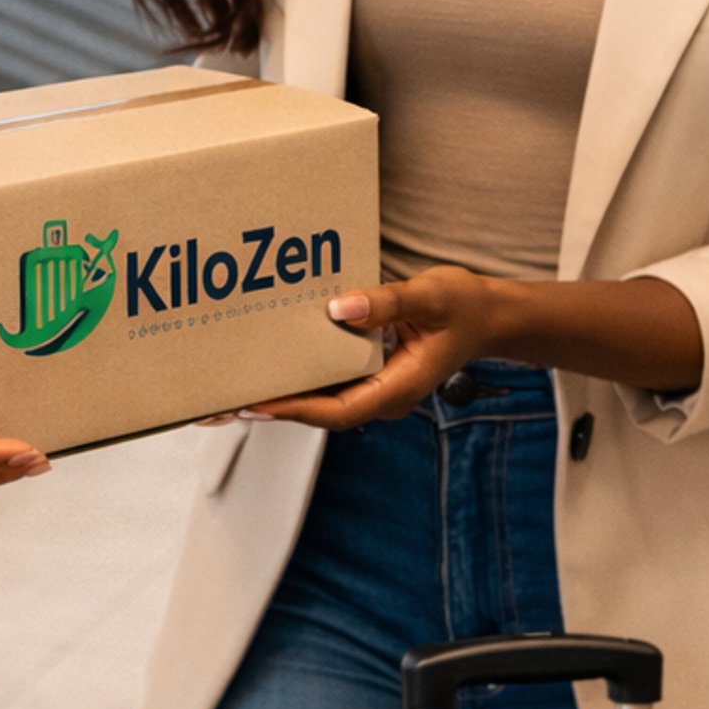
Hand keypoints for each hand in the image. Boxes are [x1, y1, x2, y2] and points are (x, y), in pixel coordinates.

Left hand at [238, 267, 500, 430]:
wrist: (488, 315)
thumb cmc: (464, 306)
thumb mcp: (432, 297)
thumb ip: (388, 303)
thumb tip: (340, 309)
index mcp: (399, 388)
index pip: (338, 410)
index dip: (294, 410)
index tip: (255, 405)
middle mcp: (382, 396)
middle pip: (319, 411)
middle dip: (272, 408)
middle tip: (220, 403)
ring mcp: (375, 387)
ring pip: (320, 399)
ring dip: (279, 395)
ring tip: (231, 387)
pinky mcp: (369, 373)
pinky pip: (327, 381)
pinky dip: (298, 376)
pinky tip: (270, 364)